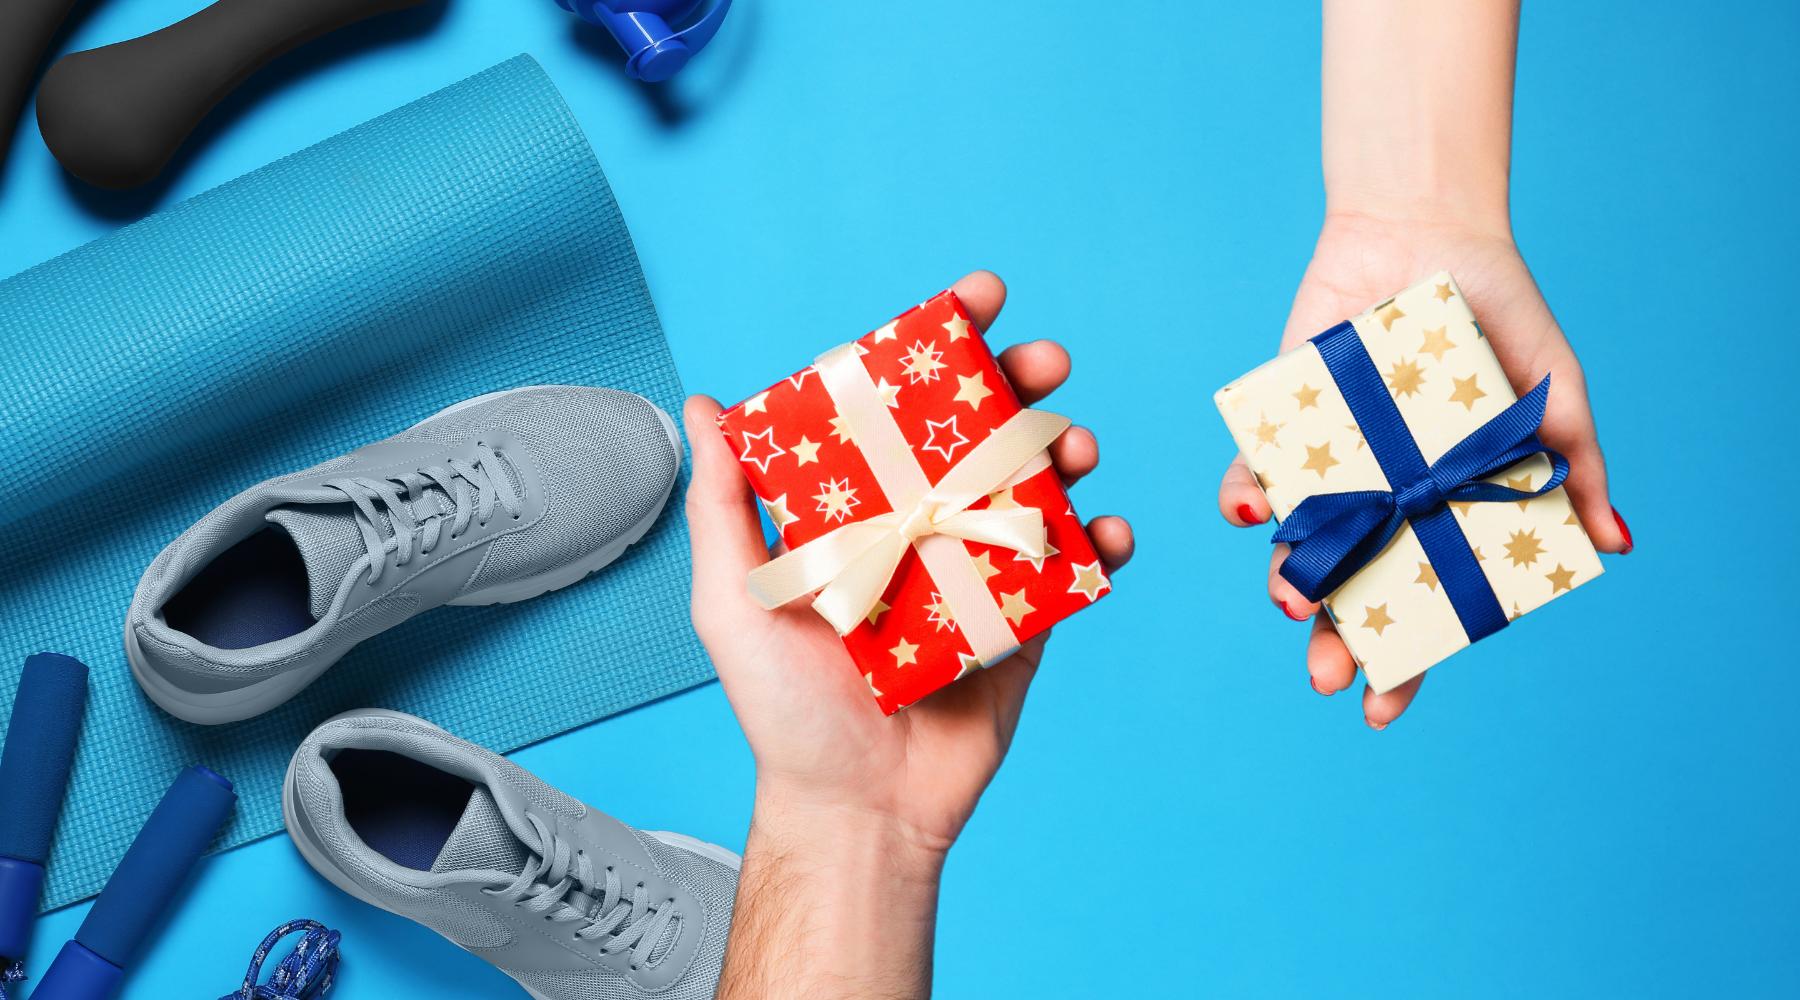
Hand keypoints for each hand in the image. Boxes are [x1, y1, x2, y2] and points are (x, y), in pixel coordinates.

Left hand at [684, 269, 1134, 855]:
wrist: (856, 808)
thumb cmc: (784, 710)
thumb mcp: (732, 600)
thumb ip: (723, 506)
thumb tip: (703, 405)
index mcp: (858, 507)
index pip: (900, 406)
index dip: (938, 345)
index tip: (975, 300)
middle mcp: (921, 526)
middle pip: (981, 433)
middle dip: (1020, 384)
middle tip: (1042, 363)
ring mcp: (978, 572)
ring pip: (1037, 488)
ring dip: (1068, 452)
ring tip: (1075, 447)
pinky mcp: (1026, 623)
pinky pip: (1074, 569)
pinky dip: (1104, 544)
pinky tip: (1109, 533)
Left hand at [1216, 212, 1631, 726]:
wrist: (1434, 236)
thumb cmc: (1500, 322)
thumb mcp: (1555, 399)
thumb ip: (1575, 470)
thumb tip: (1616, 545)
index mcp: (1436, 516)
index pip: (1416, 608)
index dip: (1401, 663)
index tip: (1382, 712)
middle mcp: (1375, 501)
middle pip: (1347, 590)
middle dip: (1332, 640)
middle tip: (1325, 675)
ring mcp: (1326, 466)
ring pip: (1293, 543)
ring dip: (1285, 575)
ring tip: (1288, 599)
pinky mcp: (1281, 421)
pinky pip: (1252, 467)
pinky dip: (1243, 492)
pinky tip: (1247, 512)